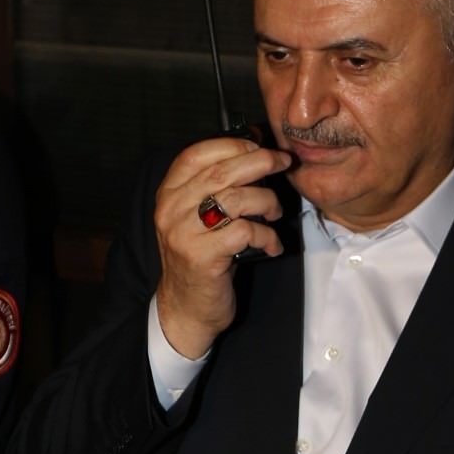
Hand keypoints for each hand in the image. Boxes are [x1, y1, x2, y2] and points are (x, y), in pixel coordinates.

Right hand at [154, 136, 291, 357]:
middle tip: (284, 163)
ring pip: (237, 199)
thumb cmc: (201, 258)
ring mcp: (185, 233)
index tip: (259, 146)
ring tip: (275, 214)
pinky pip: (246, 232)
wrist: (185, 309)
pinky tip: (273, 246)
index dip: (232, 144)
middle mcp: (171, 210)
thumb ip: (214, 189)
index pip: (196, 154)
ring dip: (268, 201)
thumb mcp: (197, 218)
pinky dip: (268, 236)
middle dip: (261, 161)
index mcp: (169, 194)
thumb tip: (255, 155)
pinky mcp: (203, 257)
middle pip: (222, 172)